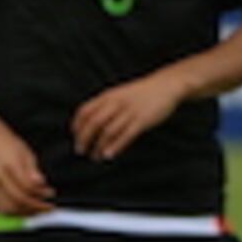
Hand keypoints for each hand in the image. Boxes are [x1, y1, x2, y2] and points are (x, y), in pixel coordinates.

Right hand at [0, 122, 52, 215]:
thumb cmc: (9, 146)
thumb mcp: (27, 154)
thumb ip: (33, 171)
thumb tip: (41, 182)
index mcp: (9, 168)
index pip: (26, 188)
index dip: (41, 194)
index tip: (51, 194)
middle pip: (16, 201)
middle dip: (35, 207)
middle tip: (49, 207)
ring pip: (8, 208)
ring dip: (26, 212)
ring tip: (40, 209)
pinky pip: (2, 207)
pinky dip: (16, 212)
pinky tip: (27, 209)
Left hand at [69, 73, 184, 160]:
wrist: (166, 85)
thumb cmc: (142, 92)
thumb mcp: (120, 93)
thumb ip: (106, 104)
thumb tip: (91, 120)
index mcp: (108, 96)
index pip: (85, 111)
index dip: (77, 125)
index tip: (74, 136)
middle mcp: (116, 103)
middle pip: (93, 123)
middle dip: (84, 139)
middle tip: (80, 151)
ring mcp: (129, 112)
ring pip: (108, 132)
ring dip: (99, 146)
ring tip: (95, 156)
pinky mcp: (142, 120)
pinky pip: (125, 135)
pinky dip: (115, 146)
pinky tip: (109, 154)